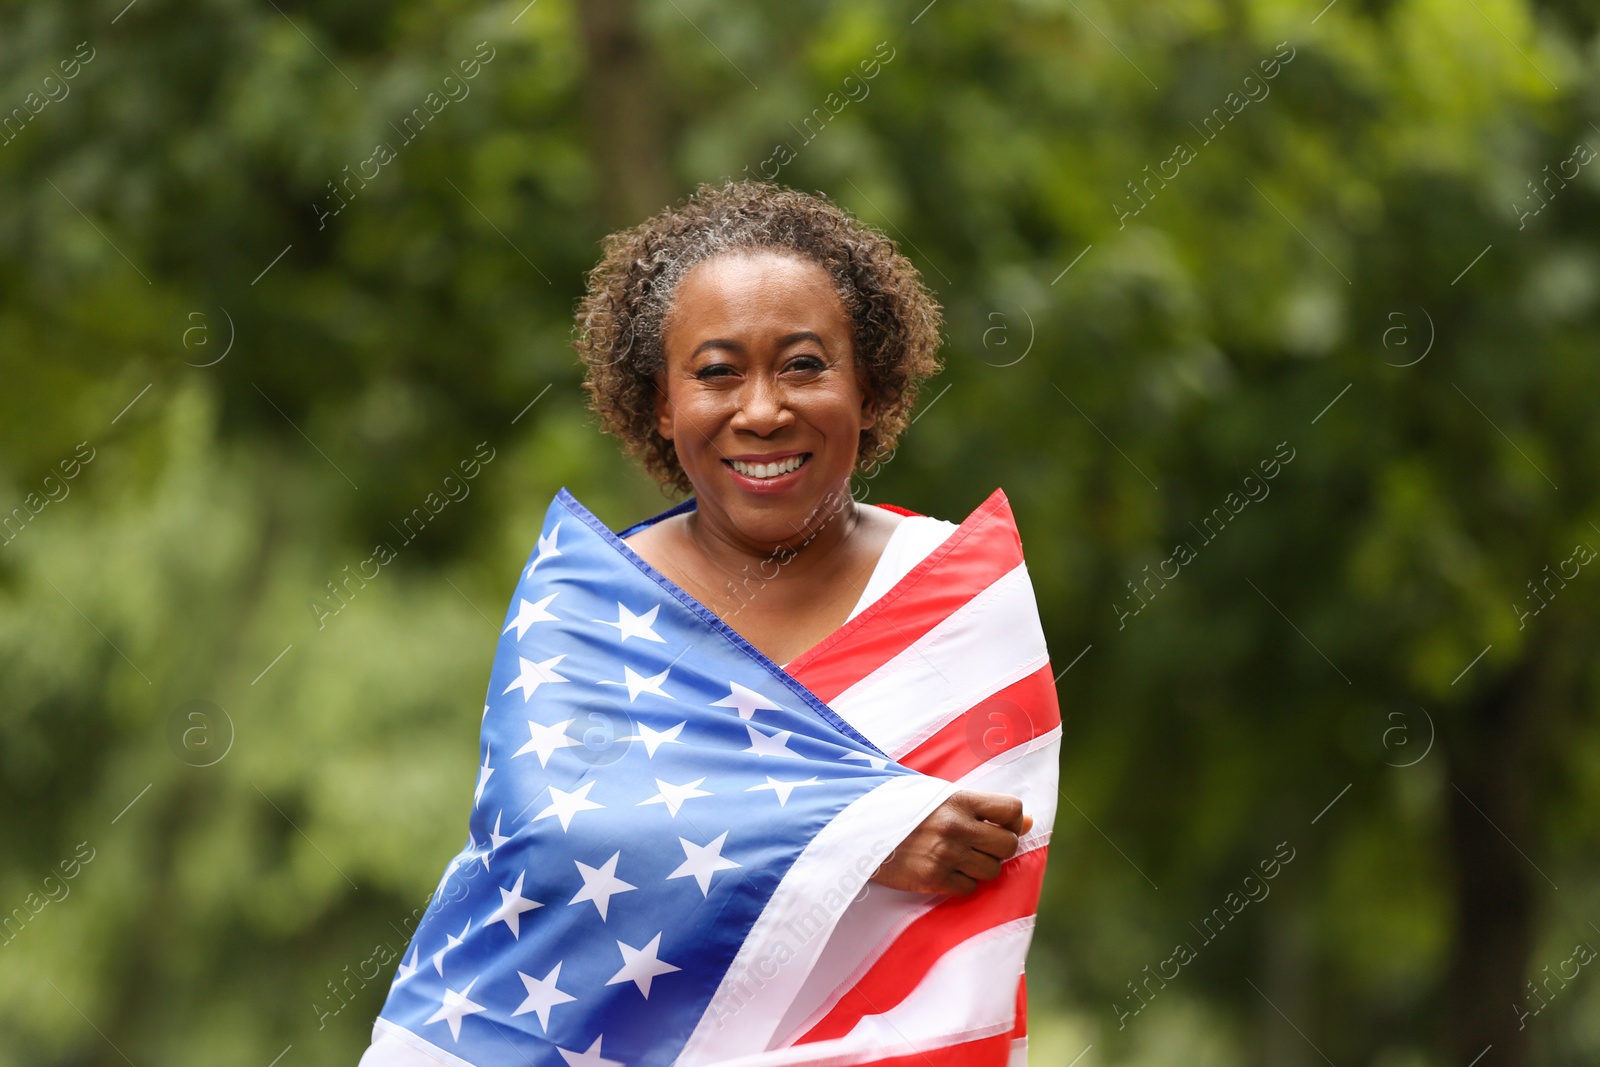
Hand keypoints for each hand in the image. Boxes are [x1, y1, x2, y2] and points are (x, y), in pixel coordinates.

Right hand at [869, 790, 1033, 895]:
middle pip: (1008, 844)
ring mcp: (945, 854)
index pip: (1011, 809)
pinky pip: (969, 888)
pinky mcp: (932, 878)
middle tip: (979, 845)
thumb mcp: (937, 797)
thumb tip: (1027, 821)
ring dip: (981, 867)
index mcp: (957, 799)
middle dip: (999, 848)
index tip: (998, 824)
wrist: (855, 830)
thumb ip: (980, 808)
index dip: (1012, 820)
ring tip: (960, 858)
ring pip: (992, 870)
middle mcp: (955, 826)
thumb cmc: (899, 809)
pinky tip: (945, 871)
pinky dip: (962, 883)